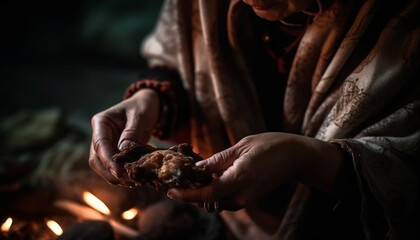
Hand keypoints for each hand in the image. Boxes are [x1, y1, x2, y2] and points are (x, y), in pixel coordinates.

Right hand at [88, 89, 159, 184]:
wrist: (148, 105)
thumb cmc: (143, 106)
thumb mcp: (140, 115)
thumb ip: (131, 133)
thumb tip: (123, 152)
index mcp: (101, 122)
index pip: (99, 144)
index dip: (108, 160)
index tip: (119, 173)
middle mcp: (100, 134)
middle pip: (96, 160)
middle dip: (110, 173)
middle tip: (129, 181)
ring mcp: (106, 144)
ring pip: (103, 166)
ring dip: (116, 177)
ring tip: (134, 181)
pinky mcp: (114, 152)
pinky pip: (114, 166)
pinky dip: (123, 174)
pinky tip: (135, 179)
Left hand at [167, 132, 343, 210]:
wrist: (296, 157)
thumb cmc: (271, 146)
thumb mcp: (242, 146)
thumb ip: (218, 160)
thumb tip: (197, 168)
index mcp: (240, 178)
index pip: (208, 194)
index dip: (187, 194)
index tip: (171, 190)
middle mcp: (243, 194)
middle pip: (209, 201)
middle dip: (191, 193)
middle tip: (177, 178)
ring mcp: (247, 199)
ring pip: (216, 201)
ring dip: (202, 191)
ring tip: (190, 175)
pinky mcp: (250, 198)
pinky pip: (226, 198)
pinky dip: (214, 191)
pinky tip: (209, 177)